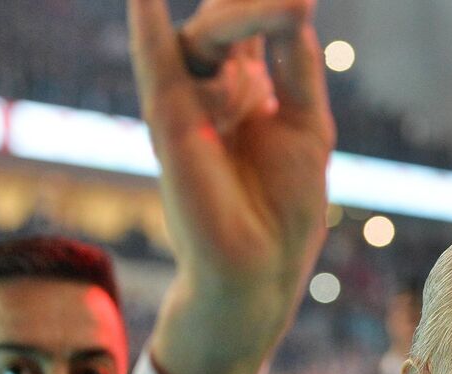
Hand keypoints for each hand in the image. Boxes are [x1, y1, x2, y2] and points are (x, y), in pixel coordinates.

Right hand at [132, 0, 335, 373]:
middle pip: (227, 18)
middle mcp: (213, 85)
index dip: (265, 1)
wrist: (258, 269)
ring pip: (205, 34)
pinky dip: (151, 30)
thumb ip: (296, 61)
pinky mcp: (171, 124)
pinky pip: (157, 67)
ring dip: (239, 16)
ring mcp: (190, 102)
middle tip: (297, 2)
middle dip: (252, 4)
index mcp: (249, 85)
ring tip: (289, 7)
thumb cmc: (285, 206)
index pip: (253, 18)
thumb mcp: (307, 122)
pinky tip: (144, 0)